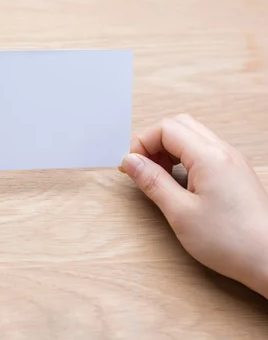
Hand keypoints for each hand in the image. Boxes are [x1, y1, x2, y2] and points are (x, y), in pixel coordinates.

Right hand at [121, 114, 267, 296]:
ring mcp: (231, 161)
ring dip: (168, 150)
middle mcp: (223, 152)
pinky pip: (204, 151)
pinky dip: (183, 159)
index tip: (131, 166)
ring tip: (157, 177)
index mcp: (209, 156)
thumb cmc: (231, 240)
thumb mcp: (180, 212)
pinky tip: (177, 183)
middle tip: (142, 168)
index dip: (142, 143)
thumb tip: (131, 162)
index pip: (166, 128)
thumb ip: (152, 182)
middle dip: (154, 142)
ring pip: (191, 136)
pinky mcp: (234, 173)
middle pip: (179, 125)